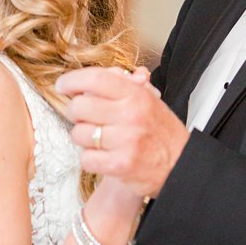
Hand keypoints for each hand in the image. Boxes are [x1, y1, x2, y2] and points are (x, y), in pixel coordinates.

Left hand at [57, 66, 187, 197]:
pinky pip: (86, 158)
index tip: (63, 85)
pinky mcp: (119, 165)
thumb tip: (89, 80)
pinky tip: (103, 156)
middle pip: (79, 106)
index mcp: (136, 95)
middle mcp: (130, 115)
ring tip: (99, 139)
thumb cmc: (161, 133)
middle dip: (76, 113)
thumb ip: (120, 87)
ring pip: (79, 134)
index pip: (95, 79)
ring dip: (84, 138)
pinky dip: (90, 159)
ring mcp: (125, 141)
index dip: (72, 80)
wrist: (182, 166)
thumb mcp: (147, 100)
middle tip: (85, 117)